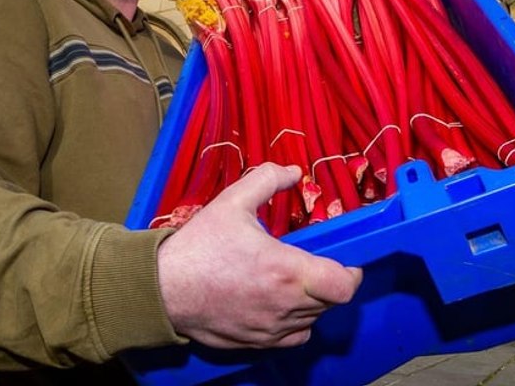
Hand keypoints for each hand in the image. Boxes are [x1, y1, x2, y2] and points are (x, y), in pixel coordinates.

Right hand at [157, 163, 362, 348]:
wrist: (163, 288)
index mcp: (285, 271)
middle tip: (314, 261)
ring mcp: (271, 328)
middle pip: (331, 301)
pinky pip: (294, 337)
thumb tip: (293, 171)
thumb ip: (267, 180)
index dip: (351, 271)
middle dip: (329, 280)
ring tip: (293, 278)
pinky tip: (281, 302)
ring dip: (313, 300)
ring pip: (313, 319)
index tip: (343, 257)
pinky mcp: (257, 342)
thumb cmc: (198, 247)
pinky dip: (296, 321)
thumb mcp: (232, 202)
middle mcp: (284, 305)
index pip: (344, 285)